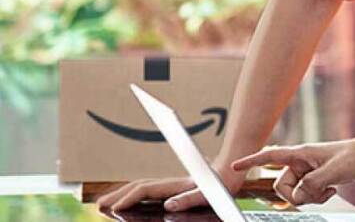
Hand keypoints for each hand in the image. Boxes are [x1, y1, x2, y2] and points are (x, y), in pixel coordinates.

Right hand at [95, 160, 244, 212]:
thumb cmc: (222, 184)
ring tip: (108, 203)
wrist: (234, 168)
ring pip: (142, 187)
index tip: (113, 208)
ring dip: (123, 194)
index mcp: (174, 184)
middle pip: (138, 187)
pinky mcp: (177, 187)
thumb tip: (167, 206)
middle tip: (98, 206)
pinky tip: (133, 201)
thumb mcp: (207, 194)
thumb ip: (189, 199)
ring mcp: (172, 184)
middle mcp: (170, 182)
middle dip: (117, 195)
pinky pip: (151, 191)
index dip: (127, 199)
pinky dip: (136, 195)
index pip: (144, 190)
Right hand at [231, 140, 354, 205]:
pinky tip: (330, 190)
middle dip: (296, 195)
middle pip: (281, 185)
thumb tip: (296, 196)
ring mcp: (306, 172)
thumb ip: (312, 184)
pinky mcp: (313, 180)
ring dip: (309, 197)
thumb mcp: (333, 171)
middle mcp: (300, 162)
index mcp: (300, 153)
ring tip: (327, 189)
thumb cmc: (353, 157)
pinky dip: (316, 198)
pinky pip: (305, 196)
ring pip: (294, 193)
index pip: (270, 156)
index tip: (234, 166)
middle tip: (315, 193)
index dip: (251, 161)